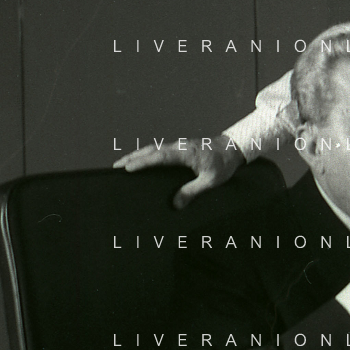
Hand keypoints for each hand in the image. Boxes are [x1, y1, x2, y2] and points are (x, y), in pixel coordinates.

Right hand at [113, 136, 245, 208]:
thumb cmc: (224, 164)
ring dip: (138, 155)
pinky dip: (147, 154)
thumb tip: (175, 204)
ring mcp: (179, 146)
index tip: (127, 168)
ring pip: (154, 148)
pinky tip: (141, 161)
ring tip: (122, 164)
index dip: (143, 162)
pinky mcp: (180, 148)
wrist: (233, 148)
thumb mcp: (211, 180)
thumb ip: (193, 191)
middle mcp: (179, 146)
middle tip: (115, 167)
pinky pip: (160, 150)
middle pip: (151, 150)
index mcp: (186, 152)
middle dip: (133, 157)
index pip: (159, 157)